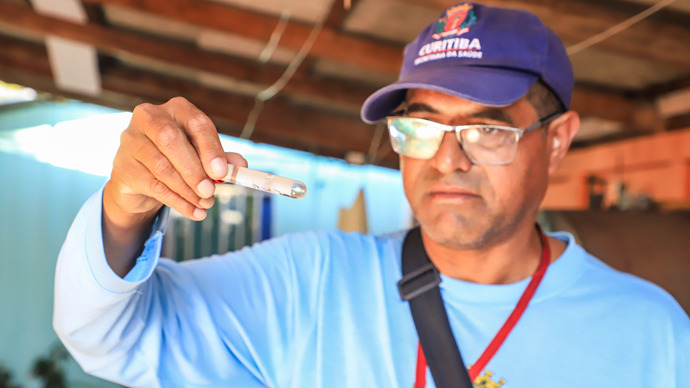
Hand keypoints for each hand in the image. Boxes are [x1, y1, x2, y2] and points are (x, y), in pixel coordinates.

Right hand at [104, 97, 247, 226]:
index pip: (195, 122)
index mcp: (175, 109)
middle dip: (194, 169)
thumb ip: (220, 158)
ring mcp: (131, 141)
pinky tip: (194, 212)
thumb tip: (240, 165)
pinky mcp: (123, 167)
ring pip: (161, 167)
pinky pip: (153, 186)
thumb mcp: (201, 155)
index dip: (210, 147)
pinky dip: (177, 202)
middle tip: (210, 191)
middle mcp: (149, 118)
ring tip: (206, 203)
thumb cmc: (178, 159)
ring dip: (187, 189)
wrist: (141, 178)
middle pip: (171, 140)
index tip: (222, 172)